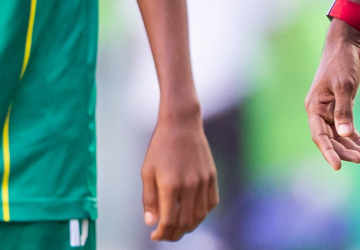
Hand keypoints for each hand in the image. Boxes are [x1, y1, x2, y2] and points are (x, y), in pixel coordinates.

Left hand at [140, 108, 218, 241]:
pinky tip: (192, 213)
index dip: (162, 233)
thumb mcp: (147, 172)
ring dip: (189, 226)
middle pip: (185, 222)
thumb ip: (149, 199)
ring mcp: (203, 181)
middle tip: (165, 235)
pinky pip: (211, 203)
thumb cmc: (160, 148)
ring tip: (178, 228)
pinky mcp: (212, 176)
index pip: (168, 221)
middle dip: (174, 234)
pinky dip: (202, 213)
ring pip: (200, 215)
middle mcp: (190, 185)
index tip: (155, 236)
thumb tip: (151, 223)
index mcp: (170, 185)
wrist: (181, 124)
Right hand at [303, 20, 359, 169]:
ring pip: (339, 135)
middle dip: (344, 151)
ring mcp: (330, 109)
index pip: (319, 135)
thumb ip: (344, 110)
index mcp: (314, 106)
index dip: (328, 152)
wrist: (346, 42)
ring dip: (351, 146)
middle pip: (330, 139)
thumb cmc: (342, 61)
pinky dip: (355, 137)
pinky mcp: (341, 106)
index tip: (338, 167)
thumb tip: (345, 135)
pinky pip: (347, 127)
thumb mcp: (344, 85)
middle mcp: (319, 111)